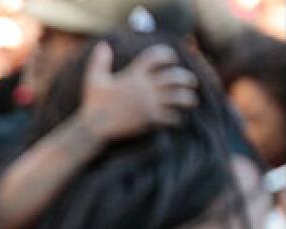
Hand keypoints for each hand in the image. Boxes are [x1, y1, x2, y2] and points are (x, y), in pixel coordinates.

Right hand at [79, 42, 197, 144]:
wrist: (93, 127)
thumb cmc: (93, 103)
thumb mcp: (94, 79)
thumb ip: (100, 61)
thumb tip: (103, 45)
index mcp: (134, 74)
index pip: (156, 56)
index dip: (167, 54)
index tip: (172, 59)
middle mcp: (145, 87)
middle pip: (175, 76)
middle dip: (188, 78)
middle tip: (192, 82)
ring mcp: (149, 103)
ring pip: (179, 97)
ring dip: (188, 98)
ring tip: (192, 100)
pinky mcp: (150, 118)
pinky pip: (172, 116)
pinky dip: (178, 117)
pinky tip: (178, 118)